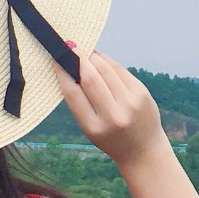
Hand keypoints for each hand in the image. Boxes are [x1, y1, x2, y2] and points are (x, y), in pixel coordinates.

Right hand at [52, 47, 169, 169]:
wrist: (143, 150)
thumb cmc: (110, 137)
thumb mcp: (90, 127)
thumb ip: (81, 102)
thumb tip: (70, 66)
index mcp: (93, 127)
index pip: (73, 94)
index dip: (63, 73)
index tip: (56, 59)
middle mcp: (113, 116)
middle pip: (91, 78)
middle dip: (79, 59)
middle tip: (70, 47)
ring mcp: (130, 104)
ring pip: (107, 70)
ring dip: (93, 57)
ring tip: (84, 51)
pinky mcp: (142, 94)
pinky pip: (121, 71)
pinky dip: (108, 61)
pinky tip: (99, 58)